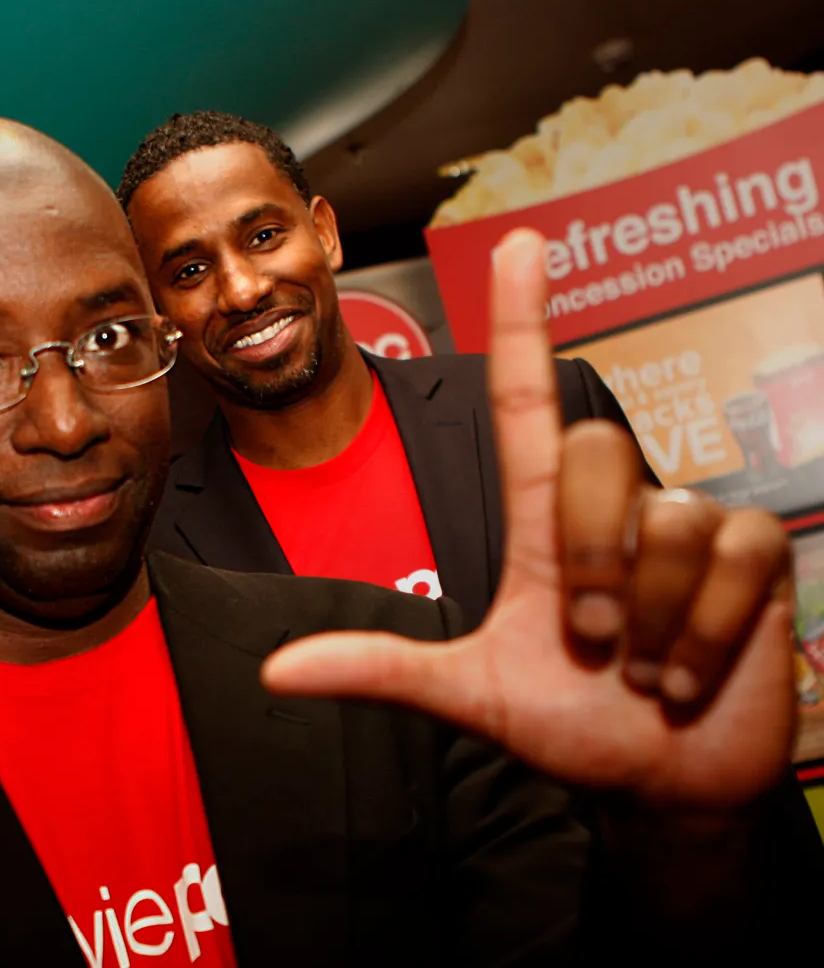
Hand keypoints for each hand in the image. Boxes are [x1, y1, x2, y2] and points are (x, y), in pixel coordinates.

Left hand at [263, 230, 794, 810]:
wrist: (661, 783)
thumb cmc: (571, 725)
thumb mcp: (471, 695)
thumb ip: (382, 670)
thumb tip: (274, 671)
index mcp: (541, 525)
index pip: (529, 404)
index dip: (524, 321)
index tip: (519, 243)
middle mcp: (612, 509)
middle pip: (590, 458)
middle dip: (587, 567)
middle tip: (593, 645)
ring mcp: (684, 527)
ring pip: (664, 525)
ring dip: (648, 623)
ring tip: (645, 668)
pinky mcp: (751, 554)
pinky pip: (732, 556)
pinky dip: (705, 635)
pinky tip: (694, 672)